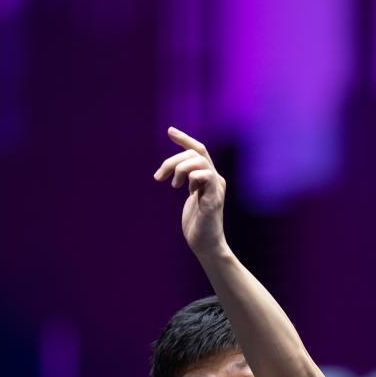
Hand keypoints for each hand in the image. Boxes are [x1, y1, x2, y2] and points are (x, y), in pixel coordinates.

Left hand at [153, 126, 226, 258]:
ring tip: (173, 185)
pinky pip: (204, 177)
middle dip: (173, 160)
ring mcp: (216, 188)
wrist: (206, 245)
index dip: (185, 139)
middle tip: (159, 177)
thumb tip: (175, 170)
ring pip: (198, 161)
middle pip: (195, 153)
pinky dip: (191, 178)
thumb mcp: (191, 197)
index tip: (170, 131)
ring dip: (180, 169)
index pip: (199, 150)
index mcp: (210, 177)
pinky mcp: (214, 199)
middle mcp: (216, 179)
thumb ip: (187, 182)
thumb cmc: (197, 223)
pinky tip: (187, 192)